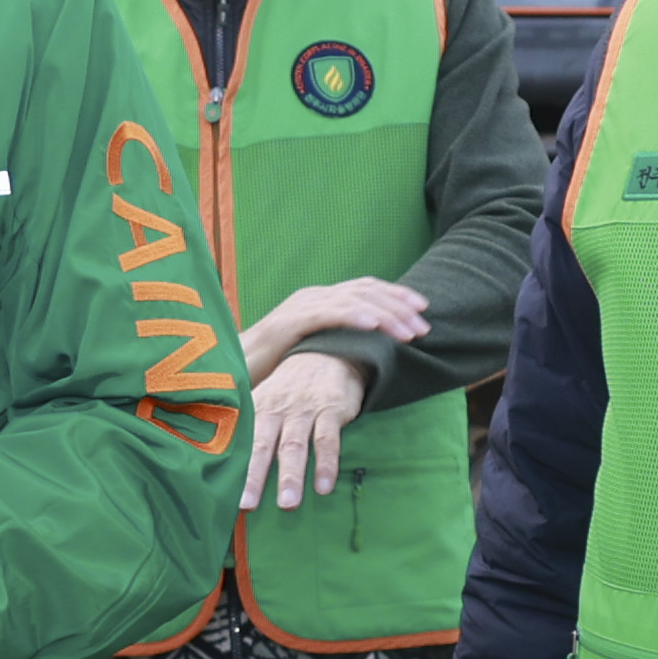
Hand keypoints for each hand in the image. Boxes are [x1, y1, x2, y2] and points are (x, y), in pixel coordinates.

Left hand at [238, 348, 367, 511]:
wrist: (327, 353)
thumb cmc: (289, 388)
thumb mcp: (264, 399)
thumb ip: (249, 428)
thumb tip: (225, 465)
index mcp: (255, 410)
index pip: (239, 441)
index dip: (229, 466)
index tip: (219, 494)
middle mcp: (275, 410)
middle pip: (261, 445)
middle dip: (253, 476)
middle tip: (247, 505)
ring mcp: (303, 410)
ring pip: (294, 445)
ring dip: (290, 476)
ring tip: (287, 505)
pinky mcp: (331, 410)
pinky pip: (327, 440)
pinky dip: (326, 464)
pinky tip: (324, 487)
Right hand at [240, 274, 425, 379]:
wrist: (232, 370)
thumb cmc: (275, 364)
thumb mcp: (315, 348)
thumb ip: (339, 342)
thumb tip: (372, 350)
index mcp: (321, 299)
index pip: (366, 288)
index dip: (397, 295)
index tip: (423, 310)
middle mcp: (314, 296)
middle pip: (366, 291)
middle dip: (400, 306)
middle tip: (424, 326)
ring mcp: (301, 306)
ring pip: (353, 301)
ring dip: (386, 315)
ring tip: (409, 332)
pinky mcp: (289, 322)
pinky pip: (328, 314)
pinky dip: (354, 317)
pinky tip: (375, 325)